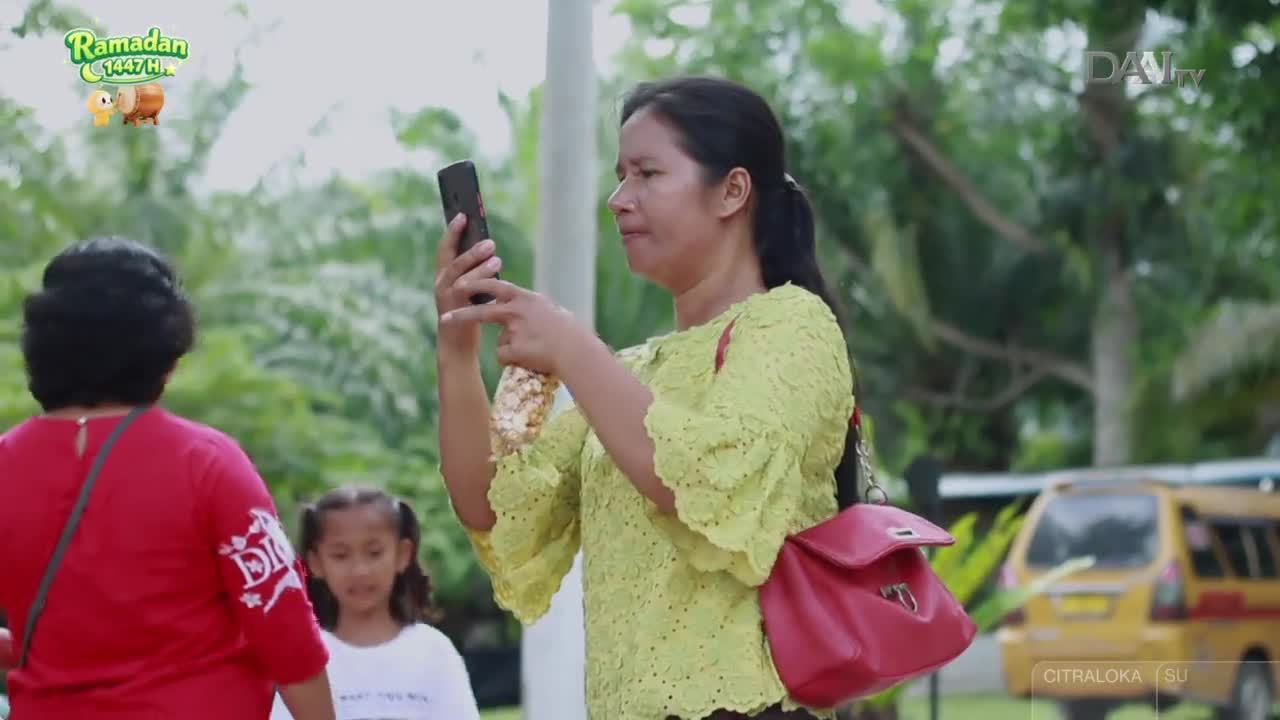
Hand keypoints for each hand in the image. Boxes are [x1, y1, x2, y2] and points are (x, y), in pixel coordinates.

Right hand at [433, 214, 502, 358]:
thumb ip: (473, 271)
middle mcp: (441, 282)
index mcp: (443, 274)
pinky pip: (467, 292)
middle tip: (491, 243)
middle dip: (472, 250)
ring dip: (480, 267)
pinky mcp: (454, 308)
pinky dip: (482, 284)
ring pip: (462, 277)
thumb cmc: (467, 312)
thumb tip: (490, 250)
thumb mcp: (469, 288)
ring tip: (497, 260)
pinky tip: (497, 279)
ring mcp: (445, 296)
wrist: (457, 343)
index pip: (446, 249)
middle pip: (455, 261)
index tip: (463, 215)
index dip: (453, 231)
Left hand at [439, 278, 594, 374]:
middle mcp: (516, 310)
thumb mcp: (550, 311)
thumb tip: (522, 305)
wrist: (576, 350)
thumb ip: (531, 307)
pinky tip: (533, 359)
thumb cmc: (569, 332)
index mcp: (525, 297)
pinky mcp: (512, 348)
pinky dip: (516, 360)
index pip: (495, 287)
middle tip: (444, 319)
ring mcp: (513, 330)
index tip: (460, 285)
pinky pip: (506, 356)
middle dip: (462, 315)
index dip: (476, 286)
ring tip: (530, 351)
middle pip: (482, 311)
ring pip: (500, 341)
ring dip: (511, 348)